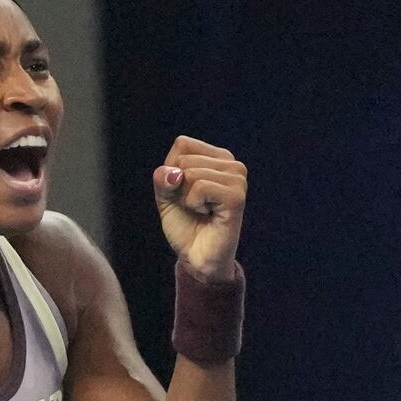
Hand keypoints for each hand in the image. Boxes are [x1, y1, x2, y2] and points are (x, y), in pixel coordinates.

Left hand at [152, 135, 246, 279]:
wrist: (196, 257)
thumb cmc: (185, 224)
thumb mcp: (166, 196)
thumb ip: (163, 177)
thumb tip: (175, 174)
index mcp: (219, 158)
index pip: (183, 144)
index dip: (172, 171)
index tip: (184, 193)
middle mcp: (233, 165)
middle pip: (185, 159)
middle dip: (179, 188)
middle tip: (194, 206)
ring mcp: (238, 179)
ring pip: (191, 173)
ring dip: (187, 198)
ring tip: (202, 211)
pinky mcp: (236, 196)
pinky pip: (200, 187)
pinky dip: (194, 204)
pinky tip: (207, 215)